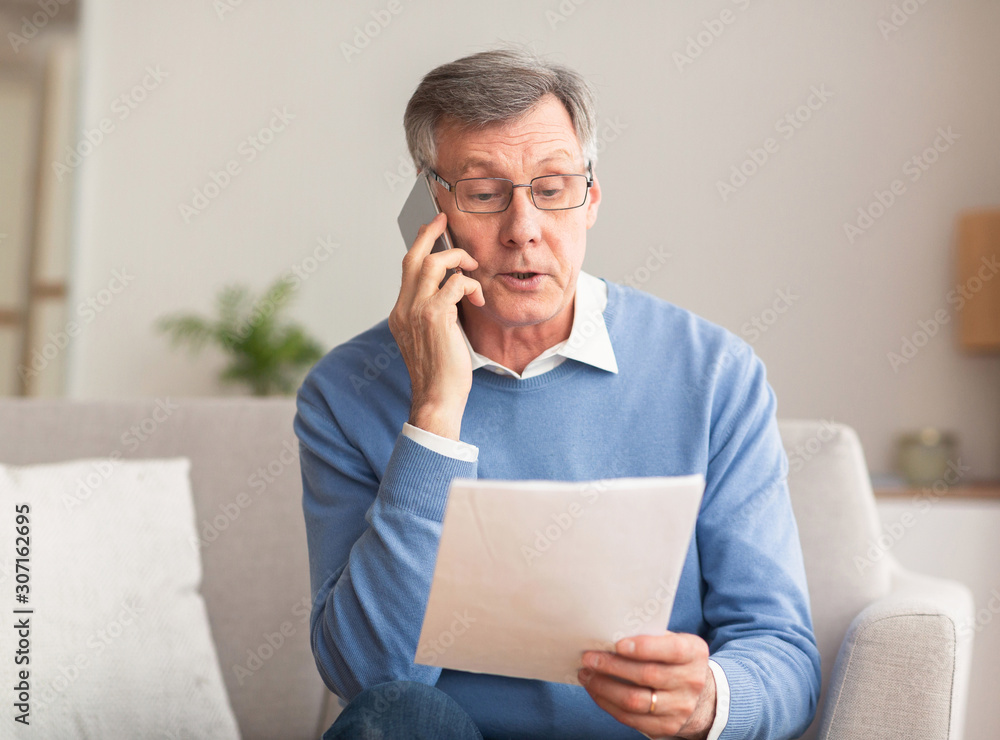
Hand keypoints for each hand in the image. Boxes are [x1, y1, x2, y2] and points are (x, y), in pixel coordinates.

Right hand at [388, 212, 484, 440]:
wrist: (437, 399)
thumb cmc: (440, 374)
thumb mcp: (432, 338)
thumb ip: (436, 312)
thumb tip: (453, 291)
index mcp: (400, 313)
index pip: (408, 268)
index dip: (420, 245)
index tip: (433, 230)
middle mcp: (404, 308)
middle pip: (414, 257)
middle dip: (430, 233)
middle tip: (445, 220)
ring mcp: (416, 311)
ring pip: (434, 263)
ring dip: (458, 258)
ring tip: (473, 267)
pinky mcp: (435, 317)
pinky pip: (455, 284)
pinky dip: (471, 285)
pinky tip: (479, 300)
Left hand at [577, 632, 715, 739]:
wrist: (697, 694)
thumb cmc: (672, 659)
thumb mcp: (670, 641)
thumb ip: (648, 636)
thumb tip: (608, 633)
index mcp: (694, 653)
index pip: (672, 650)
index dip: (644, 647)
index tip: (617, 644)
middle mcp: (691, 681)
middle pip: (648, 675)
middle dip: (612, 666)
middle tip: (589, 658)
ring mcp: (680, 708)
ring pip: (635, 700)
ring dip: (604, 687)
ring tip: (586, 675)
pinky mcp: (667, 727)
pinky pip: (631, 718)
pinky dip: (608, 704)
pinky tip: (595, 691)